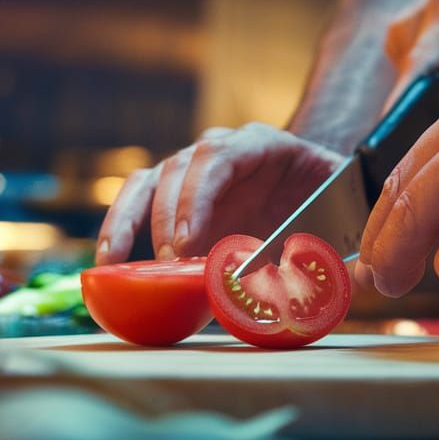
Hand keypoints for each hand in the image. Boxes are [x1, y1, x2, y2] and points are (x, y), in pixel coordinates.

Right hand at [96, 124, 343, 262]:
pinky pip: (138, 202)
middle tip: (168, 264)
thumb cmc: (326, 205)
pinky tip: (109, 262)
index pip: (218, 157)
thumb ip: (312, 254)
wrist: (319, 188)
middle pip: (178, 169)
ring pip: (148, 182)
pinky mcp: (174, 195)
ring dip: (130, 221)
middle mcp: (219, 150)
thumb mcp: (329, 222)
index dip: (198, 197)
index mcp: (260, 145)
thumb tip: (294, 294)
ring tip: (117, 263)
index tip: (189, 242)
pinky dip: (120, 228)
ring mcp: (192, 170)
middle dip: (167, 218)